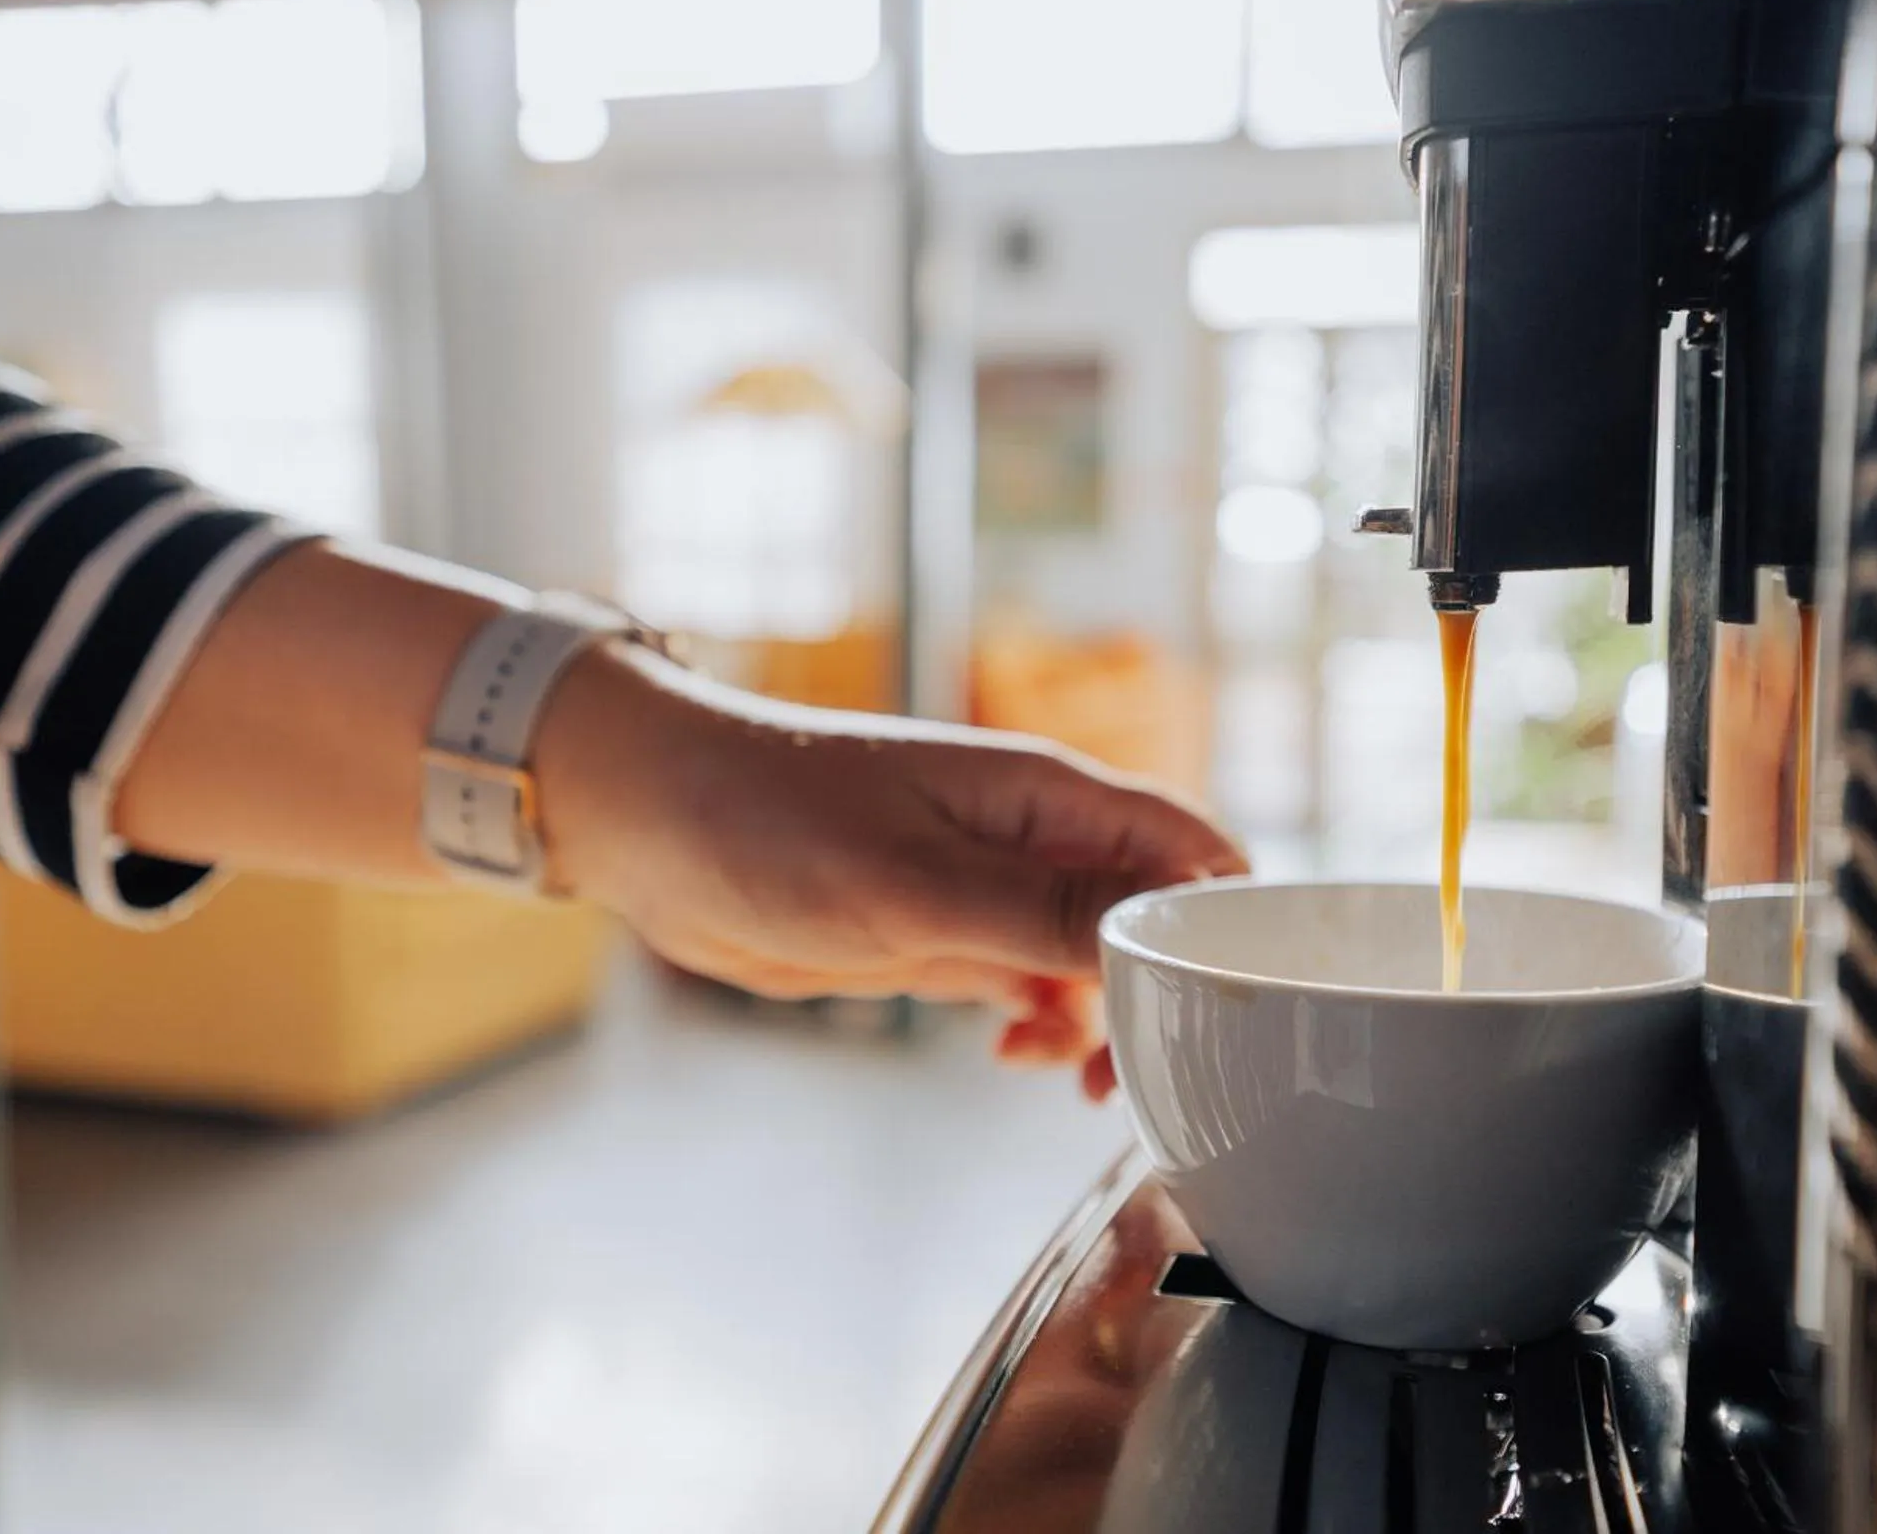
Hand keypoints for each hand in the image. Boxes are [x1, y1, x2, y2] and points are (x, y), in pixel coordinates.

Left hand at [533, 646, 1245, 1073]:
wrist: (648, 820)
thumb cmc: (765, 814)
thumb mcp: (912, 881)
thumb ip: (1039, 912)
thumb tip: (1161, 934)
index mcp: (1048, 796)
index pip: (1191, 852)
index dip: (1228, 926)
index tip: (1226, 1009)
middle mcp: (1033, 838)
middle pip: (1154, 917)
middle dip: (1168, 995)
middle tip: (1145, 1072)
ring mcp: (988, 887)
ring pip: (1096, 962)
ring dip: (1104, 1025)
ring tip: (1072, 1080)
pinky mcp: (943, 933)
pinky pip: (1030, 985)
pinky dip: (1042, 1029)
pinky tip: (1011, 1057)